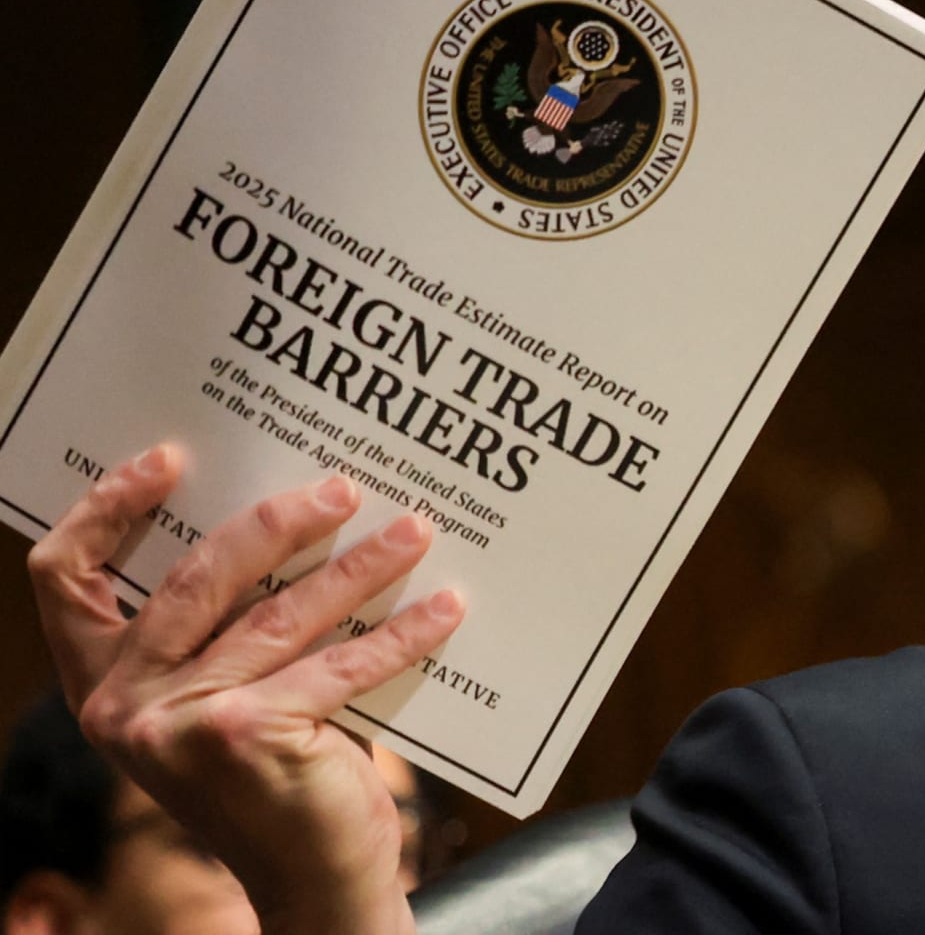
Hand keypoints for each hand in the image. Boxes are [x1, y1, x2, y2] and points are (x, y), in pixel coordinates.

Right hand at [27, 443, 465, 934]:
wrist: (313, 880)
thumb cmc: (277, 775)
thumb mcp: (226, 698)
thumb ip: (229, 629)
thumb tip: (301, 516)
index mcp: (102, 682)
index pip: (65, 578)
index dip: (106, 506)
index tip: (171, 457)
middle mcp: (124, 703)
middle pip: (197, 574)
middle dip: (277, 521)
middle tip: (344, 488)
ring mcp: (181, 722)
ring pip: (282, 612)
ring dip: (360, 566)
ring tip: (414, 531)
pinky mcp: (247, 734)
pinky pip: (341, 662)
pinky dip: (402, 631)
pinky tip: (446, 605)